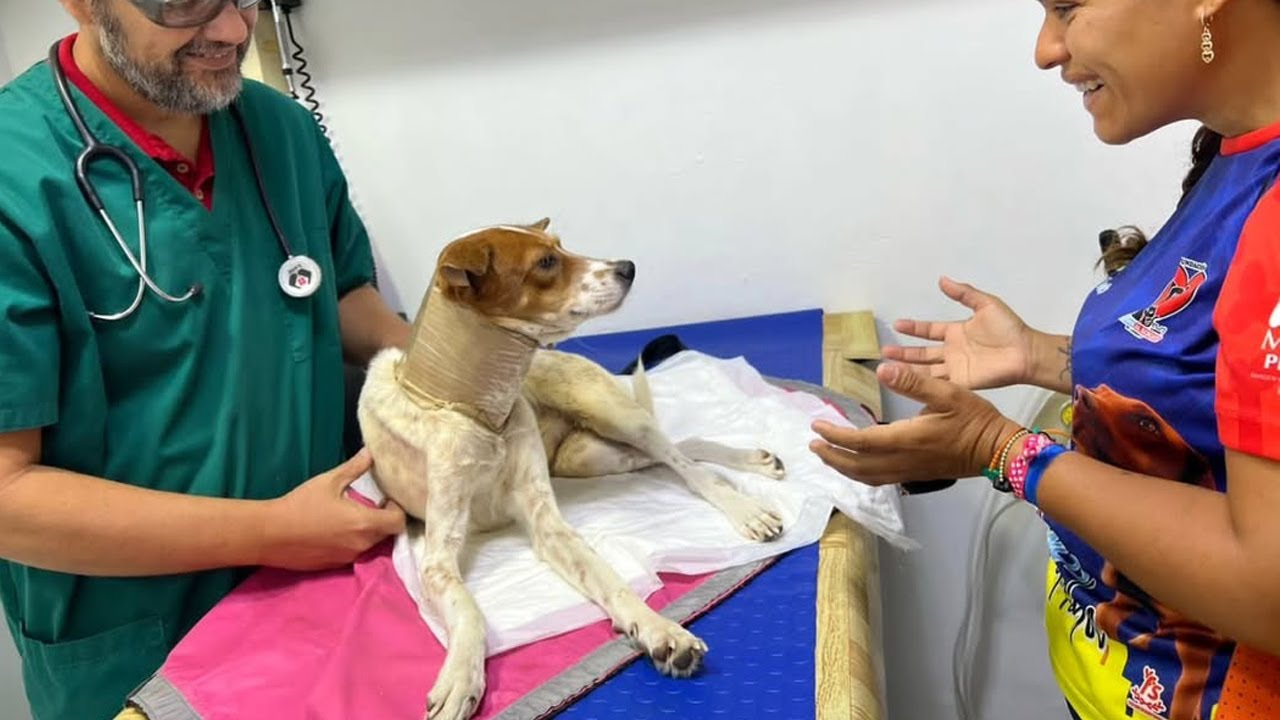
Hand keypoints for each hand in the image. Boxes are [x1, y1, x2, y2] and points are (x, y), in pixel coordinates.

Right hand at [258, 448, 406, 570]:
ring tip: (353, 516)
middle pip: (386, 534)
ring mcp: (348, 558)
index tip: (386, 499)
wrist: (270, 534)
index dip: (397, 510)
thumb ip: (355, 468)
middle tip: (372, 505)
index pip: (398, 522)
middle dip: (383, 519)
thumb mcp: (329, 481)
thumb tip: (371, 452)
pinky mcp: (335, 565)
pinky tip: (336, 530)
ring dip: (368, 531)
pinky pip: (353, 553)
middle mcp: (360, 544)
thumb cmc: (301, 504)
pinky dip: (352, 542)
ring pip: (370, 545)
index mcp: (364, 523)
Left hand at [809, 363, 1021, 485]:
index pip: (860, 442)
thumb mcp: (948, 392)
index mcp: (906, 439)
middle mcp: (902, 460)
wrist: (998, 450)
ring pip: (866, 476)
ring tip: (828, 455)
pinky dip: (860, 474)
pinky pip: (880, 479)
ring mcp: (909, 471)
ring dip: (843, 467)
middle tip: (814, 443)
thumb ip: (914, 381)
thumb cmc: (975, 419)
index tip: (818, 426)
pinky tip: (856, 465)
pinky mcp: (916, 475)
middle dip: (832, 456)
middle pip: (857, 466)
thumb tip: (882, 368)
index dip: (836, 435)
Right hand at [883, 276, 1036, 389]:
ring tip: (887, 368)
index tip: (897, 325)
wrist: (1024, 352)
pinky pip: (937, 383)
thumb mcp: (986, 304)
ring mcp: (954, 368)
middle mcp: (951, 351)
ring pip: (925, 369)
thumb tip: (942, 280)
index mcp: (956, 332)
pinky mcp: (960, 382)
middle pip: (922, 353)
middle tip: (884, 351)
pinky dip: (921, 383)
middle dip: (903, 352)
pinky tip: (906, 382)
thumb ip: (964, 293)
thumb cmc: (1008, 328)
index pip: (929, 331)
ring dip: (907, 368)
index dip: (914, 328)